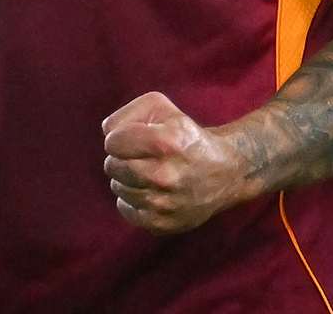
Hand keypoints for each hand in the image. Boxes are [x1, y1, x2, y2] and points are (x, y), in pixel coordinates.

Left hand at [102, 92, 251, 235]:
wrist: (226, 172)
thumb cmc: (187, 136)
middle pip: (111, 166)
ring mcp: (164, 204)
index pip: (112, 142)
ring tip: (148, 172)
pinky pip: (125, 209)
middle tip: (140, 156)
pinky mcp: (164, 224)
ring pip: (117, 188)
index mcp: (167, 143)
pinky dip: (131, 200)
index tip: (134, 139)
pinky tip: (150, 190)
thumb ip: (127, 114)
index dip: (119, 138)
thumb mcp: (162, 107)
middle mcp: (165, 175)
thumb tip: (107, 133)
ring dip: (126, 178)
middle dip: (121, 158)